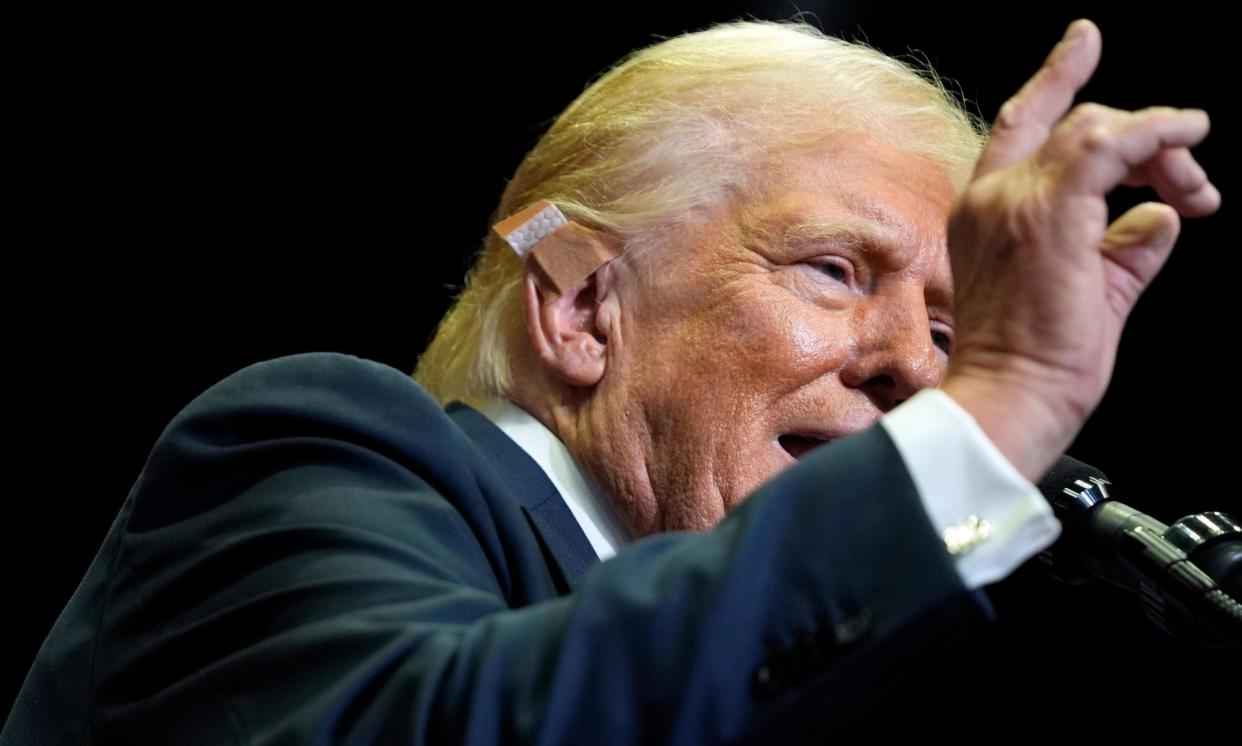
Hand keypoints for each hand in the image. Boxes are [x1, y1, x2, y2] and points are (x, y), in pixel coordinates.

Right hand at [940, 19, 1219, 480]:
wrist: (1010, 396)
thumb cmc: (1034, 362)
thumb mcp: (1087, 292)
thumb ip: (1123, 248)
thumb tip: (1162, 218)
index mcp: (983, 213)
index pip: (1018, 127)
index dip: (1055, 80)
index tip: (1084, 44)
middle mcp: (991, 197)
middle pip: (1075, 124)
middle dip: (1144, 140)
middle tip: (1188, 182)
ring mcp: (1015, 200)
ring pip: (1099, 129)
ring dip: (1160, 146)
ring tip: (1195, 185)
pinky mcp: (1051, 210)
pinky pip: (1114, 145)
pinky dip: (1159, 135)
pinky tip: (1190, 138)